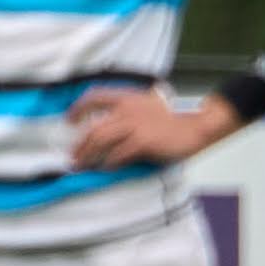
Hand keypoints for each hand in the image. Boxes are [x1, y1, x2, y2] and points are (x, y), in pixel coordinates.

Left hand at [71, 86, 237, 167]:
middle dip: (79, 144)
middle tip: (73, 157)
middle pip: (93, 126)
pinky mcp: (143, 141)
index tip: (69, 121)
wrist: (195, 127)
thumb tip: (107, 127)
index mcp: (127, 98)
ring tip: (81, 166)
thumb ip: (128, 110)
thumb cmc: (172, 121)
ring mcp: (135, 125)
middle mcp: (127, 109)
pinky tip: (105, 169)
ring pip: (100, 140)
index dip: (78, 108)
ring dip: (87, 155)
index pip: (94, 96)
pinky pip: (118, 154)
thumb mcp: (147, 106)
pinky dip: (109, 163)